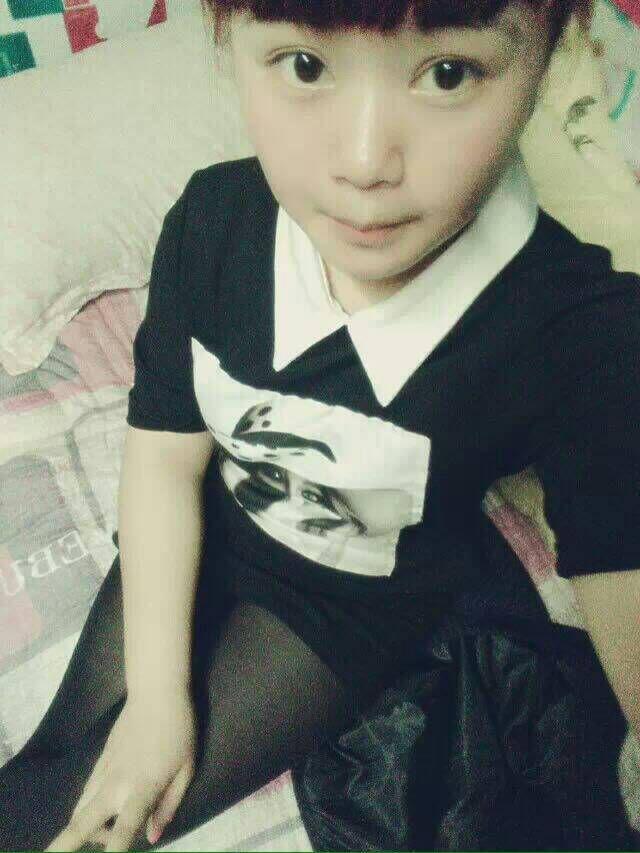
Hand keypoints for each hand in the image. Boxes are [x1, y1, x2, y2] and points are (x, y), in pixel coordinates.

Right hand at [45, 694, 197, 851]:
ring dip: (84, 829)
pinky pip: (87, 792)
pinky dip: (88, 809)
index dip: (115, 852)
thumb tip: (153, 837)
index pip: (124, 829)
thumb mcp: (187, 769)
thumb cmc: (180, 730)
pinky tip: (103, 810)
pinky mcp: (100, 760)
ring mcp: (104, 771)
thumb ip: (168, 805)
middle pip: (82, 822)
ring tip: (109, 833)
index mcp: (142, 788)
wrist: (156, 692)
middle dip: (63, 846)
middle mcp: (116, 784)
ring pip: (80, 809)